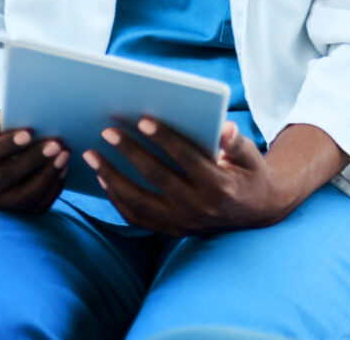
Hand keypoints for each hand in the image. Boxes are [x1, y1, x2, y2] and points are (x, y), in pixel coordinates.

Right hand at [0, 109, 69, 213]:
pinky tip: (62, 169)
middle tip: (56, 144)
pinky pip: (36, 205)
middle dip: (33, 160)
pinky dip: (53, 188)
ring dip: (47, 175)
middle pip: (6, 177)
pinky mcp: (12, 213)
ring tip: (64, 155)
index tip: (29, 133)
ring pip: (24, 195)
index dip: (7, 144)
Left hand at [84, 118, 342, 234]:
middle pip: (157, 179)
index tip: (143, 120)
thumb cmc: (249, 173)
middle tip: (107, 131)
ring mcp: (183, 223)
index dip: (165, 139)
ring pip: (139, 202)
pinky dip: (117, 198)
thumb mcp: (251, 156)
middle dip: (130, 153)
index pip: (187, 160)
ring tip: (92, 155)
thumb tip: (224, 128)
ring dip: (112, 178)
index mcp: (220, 187)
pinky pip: (137, 217)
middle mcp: (199, 209)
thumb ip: (236, 142)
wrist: (257, 212)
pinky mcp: (172, 230)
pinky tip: (102, 178)